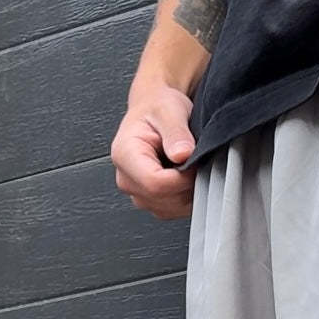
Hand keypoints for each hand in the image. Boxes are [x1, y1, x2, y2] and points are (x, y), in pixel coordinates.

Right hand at [110, 81, 196, 219]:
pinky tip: (184, 175)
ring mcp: (137, 194)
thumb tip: (182, 154)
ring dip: (187, 191)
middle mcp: (126, 178)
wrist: (155, 110)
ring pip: (171, 208)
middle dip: (186, 184)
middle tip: (192, 160)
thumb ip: (176, 132)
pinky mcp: (151, 202)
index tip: (193, 162)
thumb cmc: (158, 108)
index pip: (155, 184)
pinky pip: (175, 210)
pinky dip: (186, 196)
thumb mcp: (169, 110)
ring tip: (185, 165)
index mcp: (124, 155)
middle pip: (164, 200)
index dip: (182, 178)